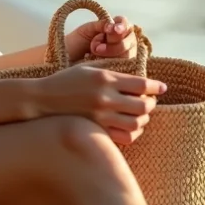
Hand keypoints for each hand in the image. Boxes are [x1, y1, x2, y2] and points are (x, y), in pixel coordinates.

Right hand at [37, 66, 165, 145]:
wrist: (42, 100)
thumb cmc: (66, 80)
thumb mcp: (89, 68)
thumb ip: (112, 70)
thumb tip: (136, 73)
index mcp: (105, 78)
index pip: (141, 84)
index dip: (156, 87)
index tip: (162, 88)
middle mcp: (105, 98)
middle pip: (143, 106)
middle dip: (151, 104)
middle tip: (150, 102)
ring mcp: (100, 116)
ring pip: (136, 123)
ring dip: (143, 119)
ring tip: (140, 115)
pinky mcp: (95, 130)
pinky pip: (123, 137)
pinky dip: (132, 133)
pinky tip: (130, 127)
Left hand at [66, 14, 137, 61]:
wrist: (64, 61)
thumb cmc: (75, 44)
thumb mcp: (87, 30)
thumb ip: (102, 25)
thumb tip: (113, 26)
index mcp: (116, 30)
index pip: (127, 25)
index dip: (122, 26)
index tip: (110, 30)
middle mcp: (123, 44)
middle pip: (131, 41)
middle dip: (115, 42)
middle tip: (96, 47)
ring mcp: (122, 59)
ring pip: (128, 54)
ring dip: (112, 53)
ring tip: (94, 54)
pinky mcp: (120, 72)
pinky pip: (125, 68)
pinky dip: (112, 64)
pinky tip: (100, 63)